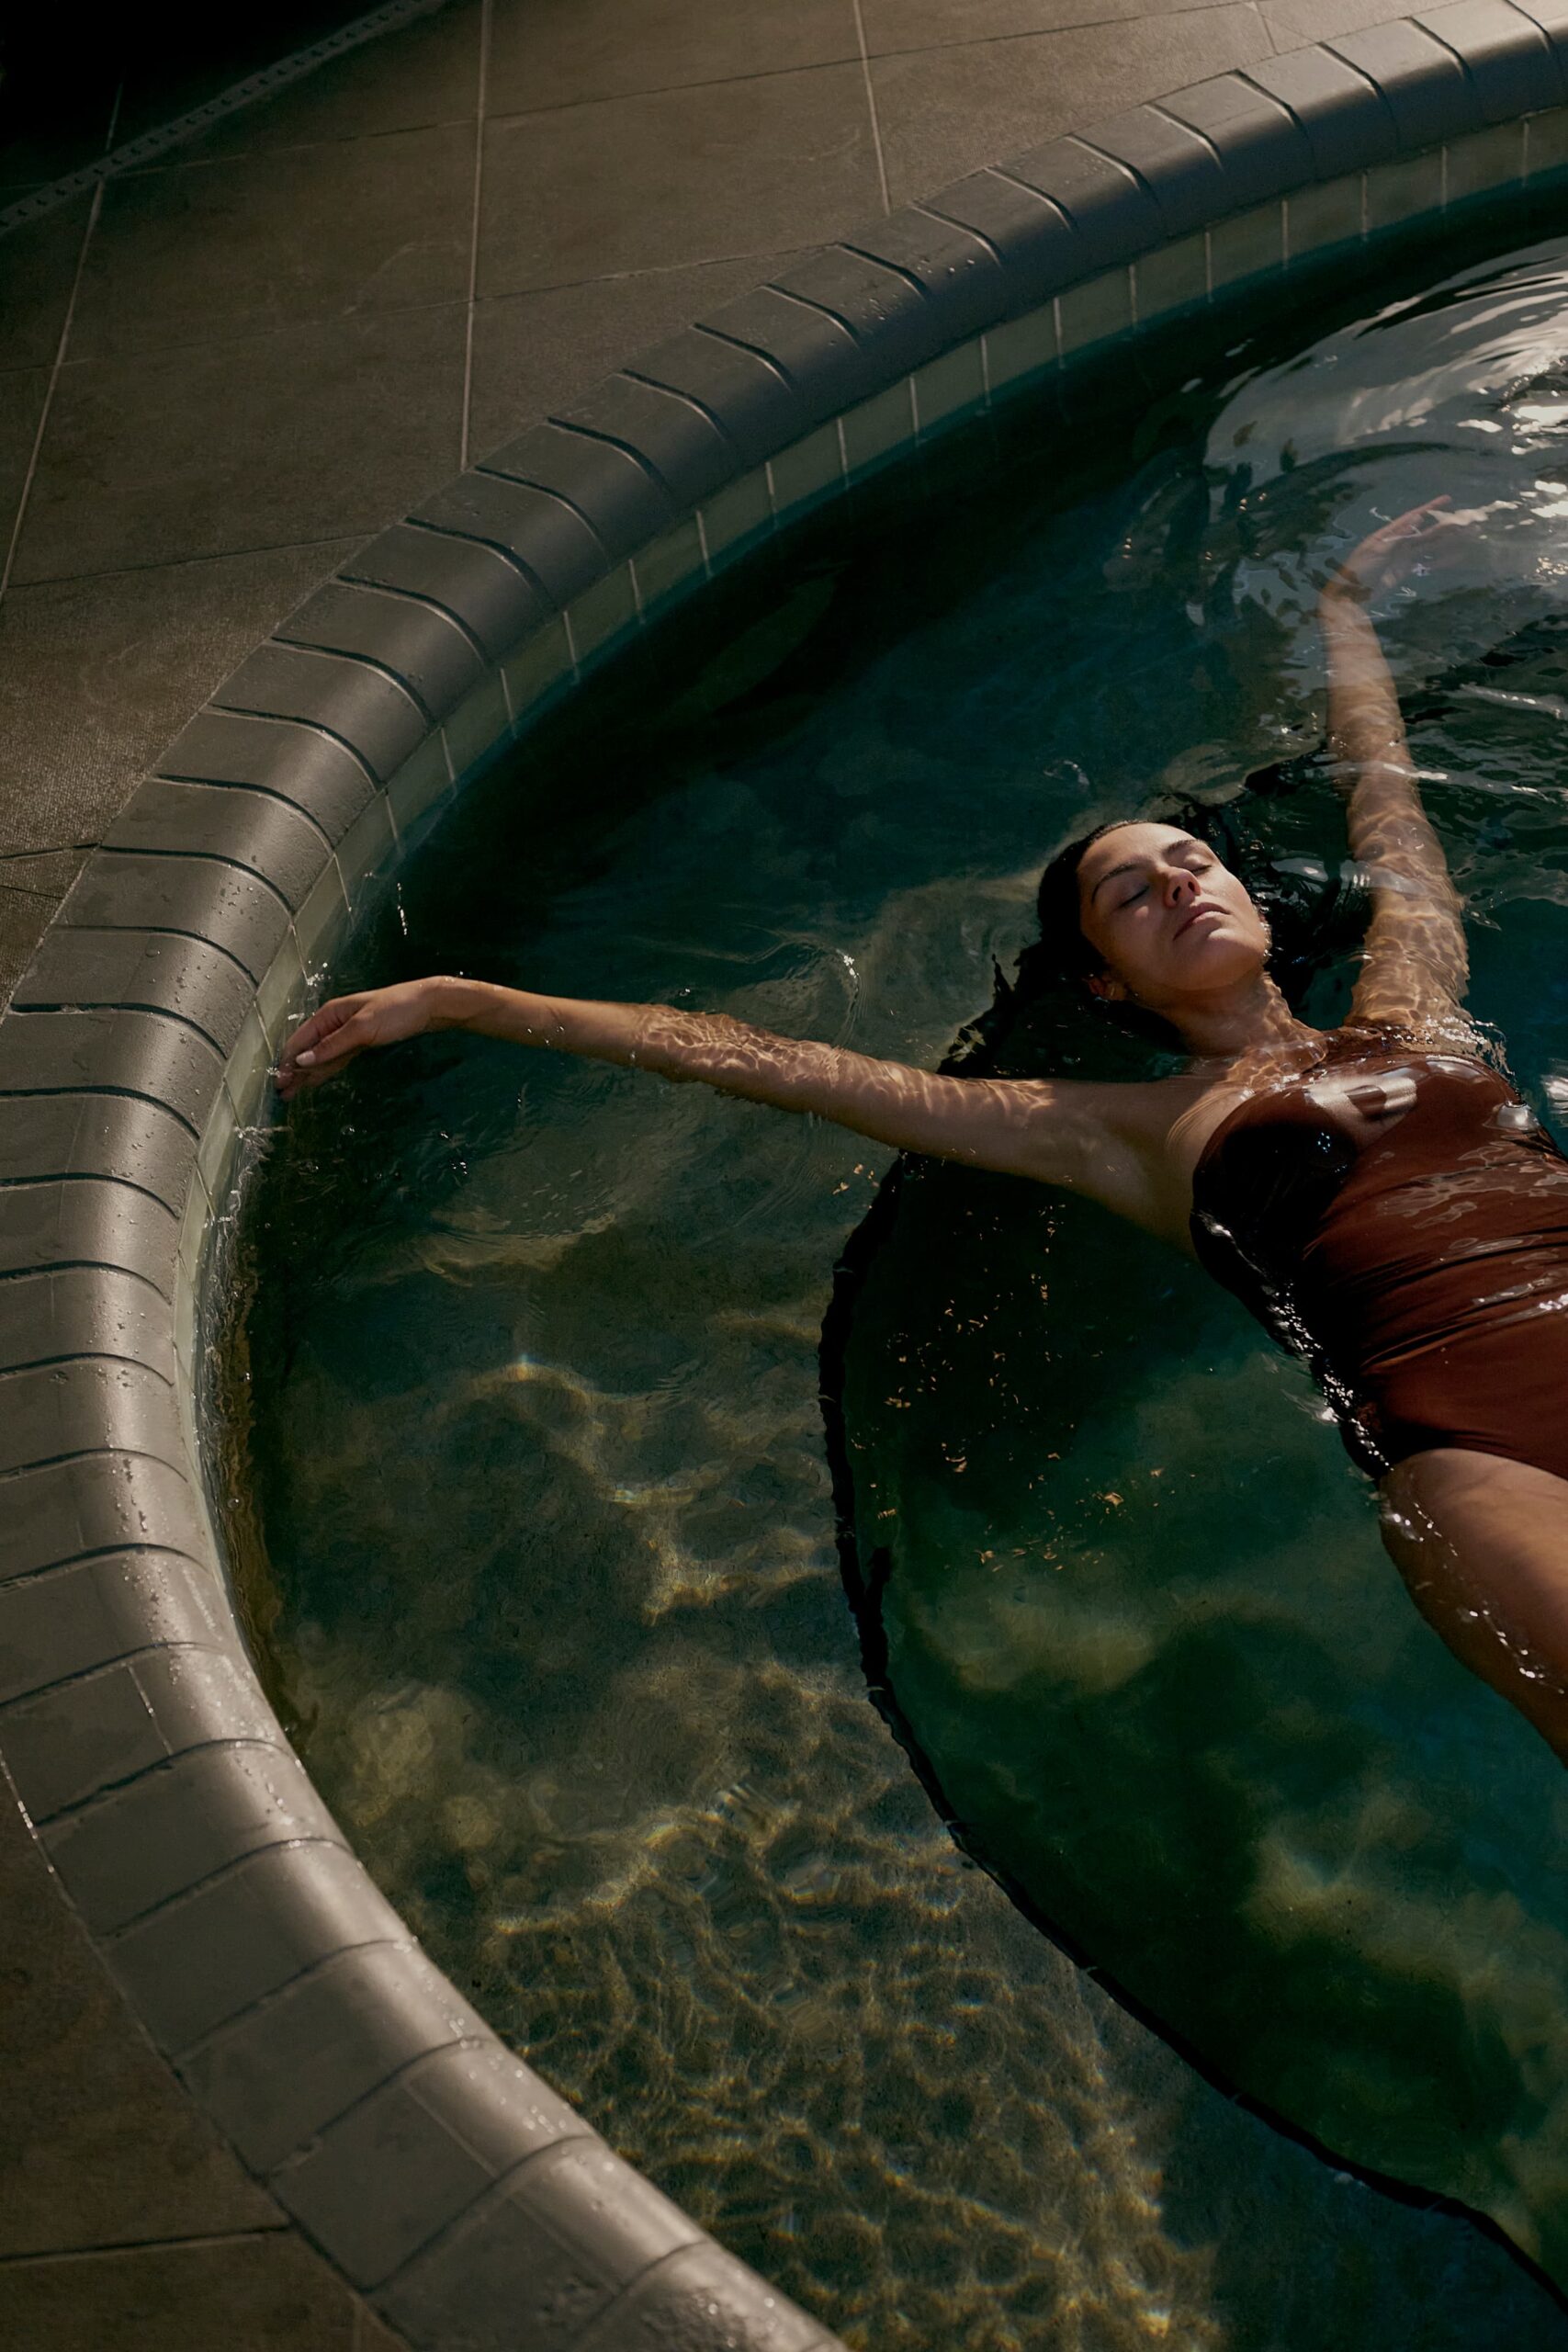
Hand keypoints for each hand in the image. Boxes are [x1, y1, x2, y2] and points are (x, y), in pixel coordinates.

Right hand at [273, 977, 446, 1099]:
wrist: (429, 1005)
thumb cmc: (396, 1010)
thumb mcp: (361, 1028)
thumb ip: (332, 1045)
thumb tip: (302, 1060)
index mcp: (329, 1015)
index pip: (300, 1040)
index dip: (287, 1061)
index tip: (279, 1082)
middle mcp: (334, 1023)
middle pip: (307, 1050)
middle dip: (294, 1071)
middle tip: (282, 1094)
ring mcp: (347, 1033)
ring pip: (320, 1056)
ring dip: (306, 1073)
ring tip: (292, 1093)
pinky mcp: (360, 1042)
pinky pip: (336, 1058)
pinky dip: (324, 1070)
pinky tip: (314, 1080)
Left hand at [1326, 496, 1461, 600]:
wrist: (1353, 593)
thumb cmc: (1360, 569)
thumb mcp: (1377, 550)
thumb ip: (1399, 536)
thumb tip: (1418, 518)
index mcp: (1390, 533)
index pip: (1413, 516)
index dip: (1430, 507)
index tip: (1447, 499)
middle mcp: (1399, 542)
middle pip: (1425, 531)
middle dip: (1443, 525)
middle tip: (1463, 520)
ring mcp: (1402, 556)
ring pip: (1427, 545)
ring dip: (1444, 540)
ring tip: (1462, 535)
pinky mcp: (1404, 570)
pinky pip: (1424, 562)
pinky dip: (1437, 560)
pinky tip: (1450, 556)